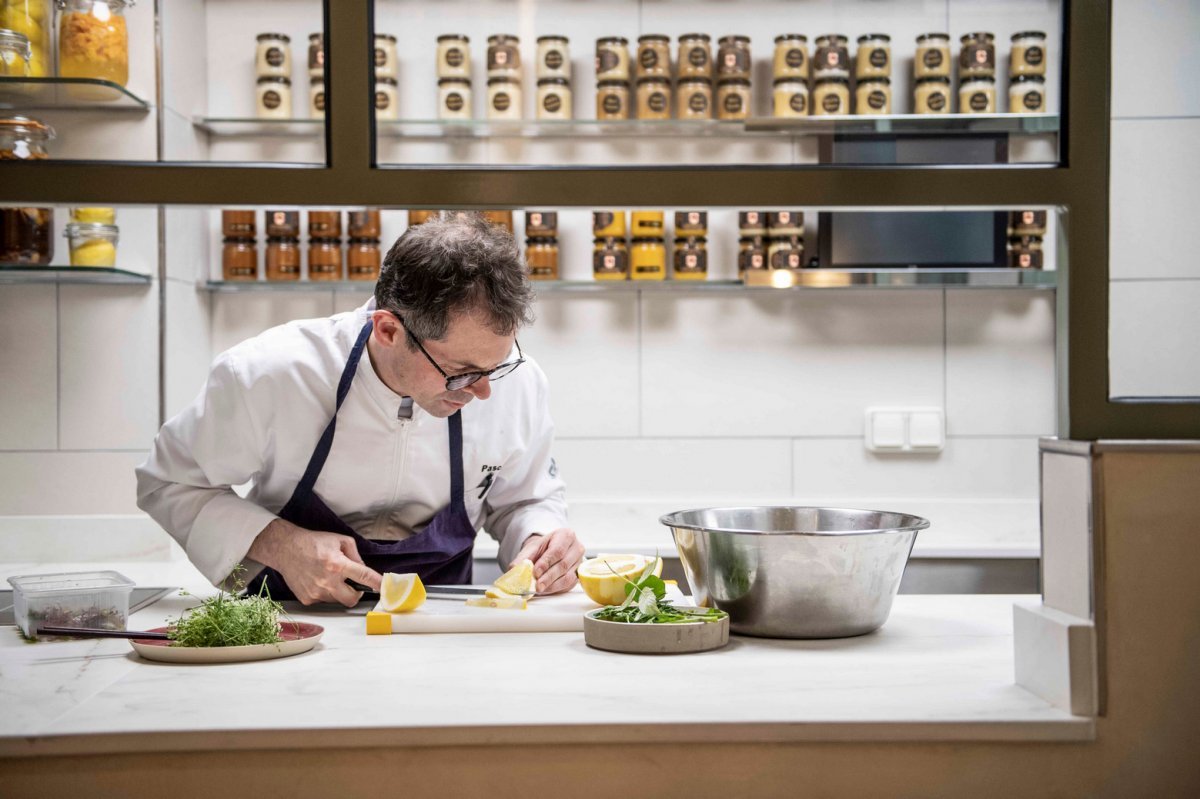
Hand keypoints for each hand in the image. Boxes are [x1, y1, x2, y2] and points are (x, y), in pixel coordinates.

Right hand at [248, 519, 382, 606]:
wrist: (286, 549)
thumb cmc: (313, 543)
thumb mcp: (340, 540)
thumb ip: (355, 555)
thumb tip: (364, 569)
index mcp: (337, 564)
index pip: (364, 577)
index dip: (377, 583)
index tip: (384, 587)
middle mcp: (327, 581)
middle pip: (352, 599)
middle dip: (356, 593)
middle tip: (353, 584)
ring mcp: (316, 592)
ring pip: (337, 600)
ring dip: (338, 591)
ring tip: (329, 577)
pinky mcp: (307, 598)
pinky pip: (323, 600)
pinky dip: (325, 593)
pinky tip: (317, 580)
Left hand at [513, 528, 583, 594]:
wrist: (548, 552)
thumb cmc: (543, 549)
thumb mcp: (531, 549)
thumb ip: (523, 558)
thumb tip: (514, 570)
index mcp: (566, 535)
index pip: (558, 550)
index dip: (546, 562)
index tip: (535, 572)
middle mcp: (576, 548)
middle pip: (563, 564)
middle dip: (548, 577)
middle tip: (536, 585)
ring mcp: (579, 563)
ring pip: (567, 576)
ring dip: (552, 585)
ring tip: (539, 589)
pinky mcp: (578, 576)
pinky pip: (568, 584)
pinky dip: (555, 589)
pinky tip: (546, 589)